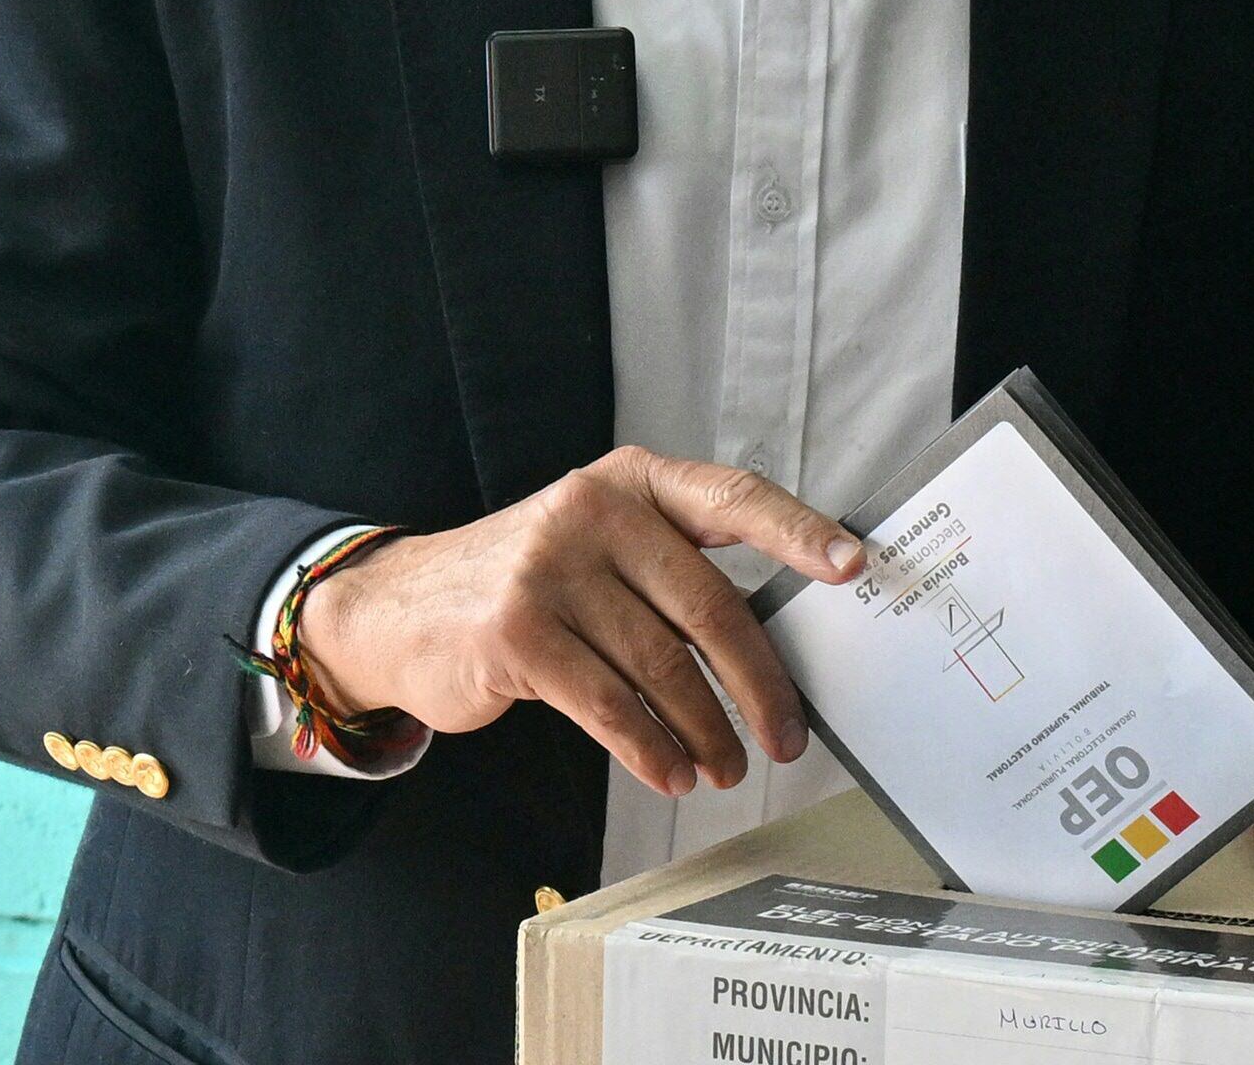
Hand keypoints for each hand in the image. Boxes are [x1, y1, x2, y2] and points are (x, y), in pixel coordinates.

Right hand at [293, 448, 863, 795]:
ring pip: (663, 667)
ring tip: (721, 768)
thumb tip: (774, 652)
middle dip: (758, 685)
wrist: (398, 609)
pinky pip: (612, 706)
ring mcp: (547, 568)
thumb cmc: (525, 588)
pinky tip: (668, 772)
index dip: (797, 531)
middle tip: (785, 738)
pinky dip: (651, 750)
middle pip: (708, 605)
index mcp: (626, 481)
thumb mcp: (593, 548)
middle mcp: (589, 510)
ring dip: (705, 733)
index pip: (730, 496)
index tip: (854, 566)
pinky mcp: (516, 632)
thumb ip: (669, 572)